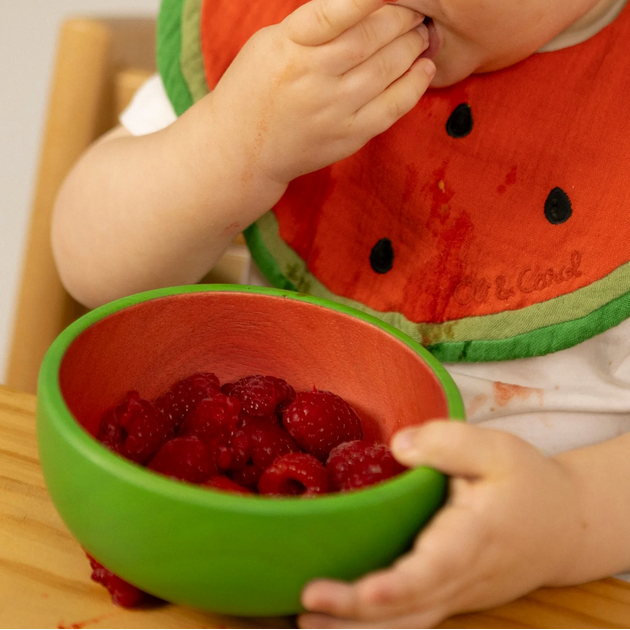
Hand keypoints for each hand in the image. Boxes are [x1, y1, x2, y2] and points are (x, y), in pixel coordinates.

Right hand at [206, 0, 434, 185]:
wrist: (243, 149)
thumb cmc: (255, 90)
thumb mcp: (270, 43)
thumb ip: (311, 25)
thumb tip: (362, 5)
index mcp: (288, 46)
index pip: (334, 12)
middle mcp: (311, 77)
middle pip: (369, 38)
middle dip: (402, 18)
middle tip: (418, 10)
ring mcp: (331, 110)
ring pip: (385, 69)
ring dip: (413, 47)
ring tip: (423, 34)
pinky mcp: (346, 136)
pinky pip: (390, 109)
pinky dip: (413, 86)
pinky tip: (425, 69)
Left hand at [299, 422, 585, 627]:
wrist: (564, 527)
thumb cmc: (528, 484)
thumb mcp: (498, 449)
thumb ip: (449, 442)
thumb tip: (399, 446)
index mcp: (475, 537)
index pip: (435, 569)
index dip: (400, 585)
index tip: (365, 591)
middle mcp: (462, 576)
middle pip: (409, 607)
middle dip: (356, 611)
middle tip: (307, 601)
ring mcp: (455, 594)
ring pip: (406, 624)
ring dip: (358, 628)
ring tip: (307, 619)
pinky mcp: (448, 596)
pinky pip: (410, 619)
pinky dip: (374, 625)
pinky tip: (338, 618)